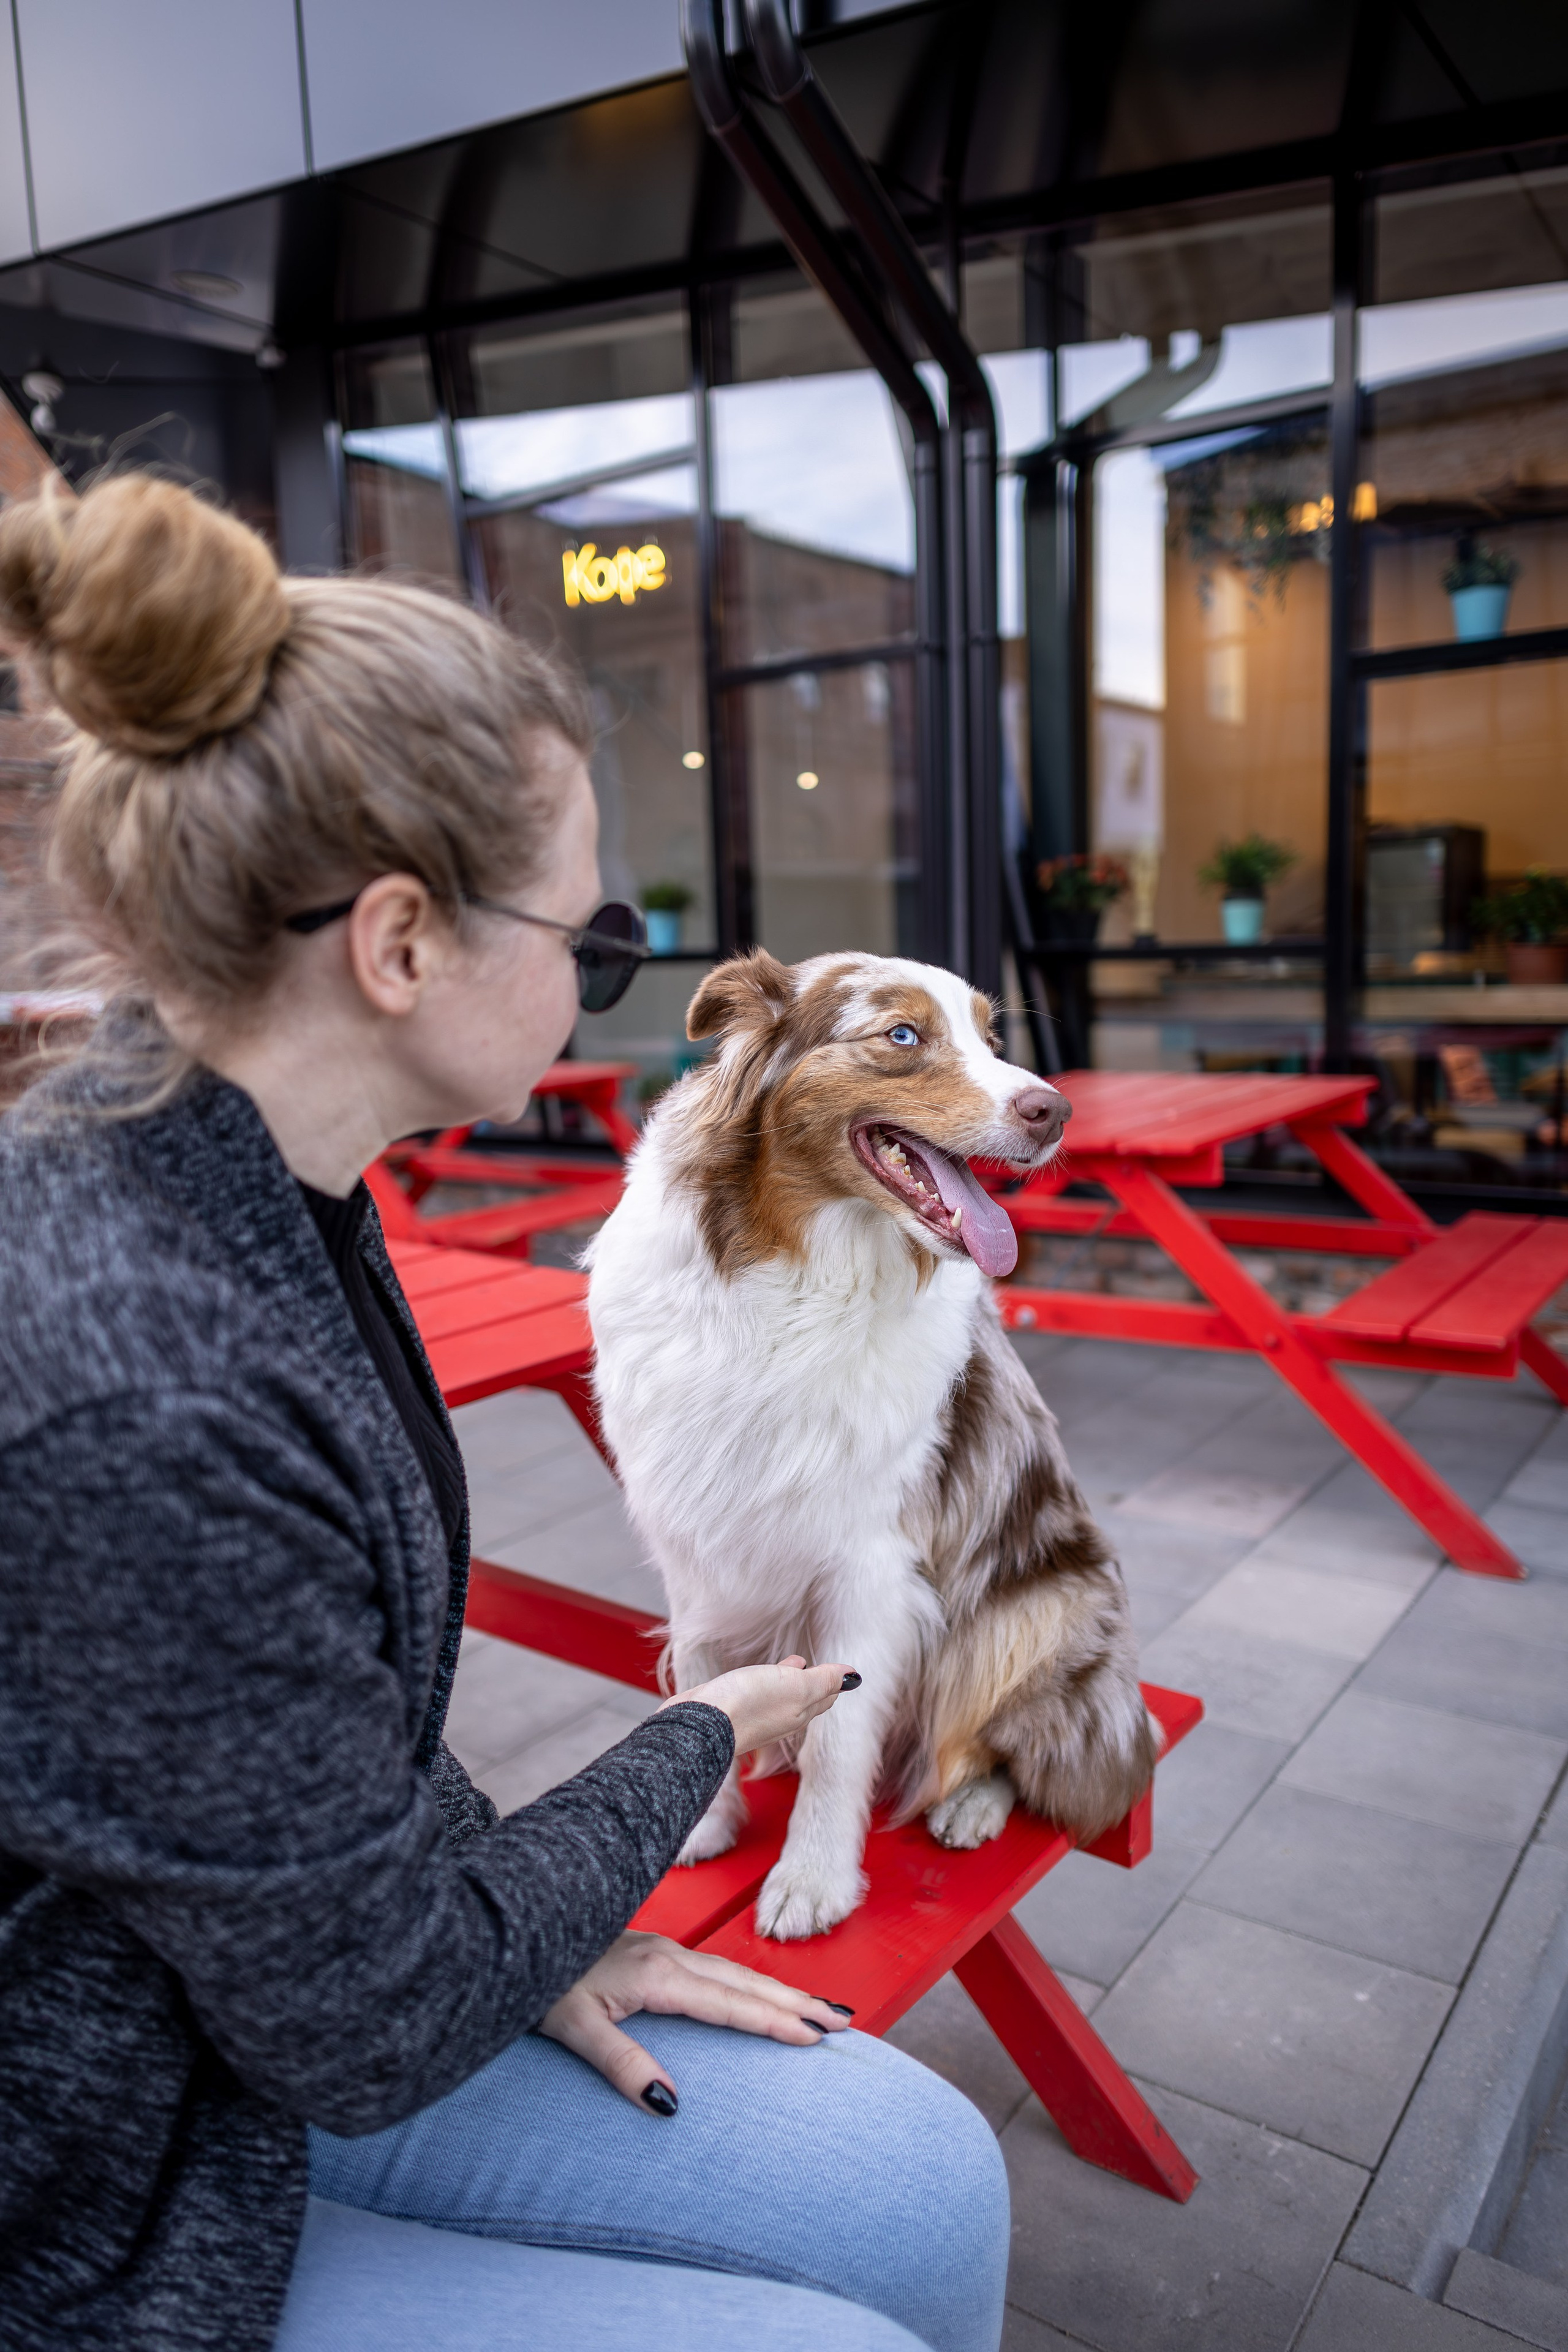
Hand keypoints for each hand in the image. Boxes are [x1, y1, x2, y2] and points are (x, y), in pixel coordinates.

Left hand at [537, 1930, 851, 2113]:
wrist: (510, 1932)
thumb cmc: (537, 1983)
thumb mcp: (573, 2029)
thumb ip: (621, 2063)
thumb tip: (669, 2104)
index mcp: (657, 1975)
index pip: (729, 2004)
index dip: (773, 2021)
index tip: (815, 2036)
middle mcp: (668, 1956)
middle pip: (745, 1982)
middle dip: (795, 2002)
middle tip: (843, 2021)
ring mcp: (663, 1949)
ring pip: (734, 1971)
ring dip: (778, 1990)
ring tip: (818, 2008)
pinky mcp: (654, 1951)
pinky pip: (717, 1968)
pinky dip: (749, 1983)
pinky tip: (757, 1994)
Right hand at [662, 1654, 856, 1754]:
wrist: (701, 1723)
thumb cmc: (750, 1705)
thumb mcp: (797, 1687)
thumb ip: (823, 1681)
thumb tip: (852, 1677)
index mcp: (799, 1712)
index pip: (823, 1697)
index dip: (833, 1683)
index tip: (844, 1674)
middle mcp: (778, 1716)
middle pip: (803, 1698)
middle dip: (815, 1683)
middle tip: (824, 1669)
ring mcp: (753, 1713)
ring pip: (778, 1693)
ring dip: (789, 1679)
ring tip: (795, 1662)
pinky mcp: (731, 1706)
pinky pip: (753, 1691)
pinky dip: (763, 1679)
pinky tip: (755, 1671)